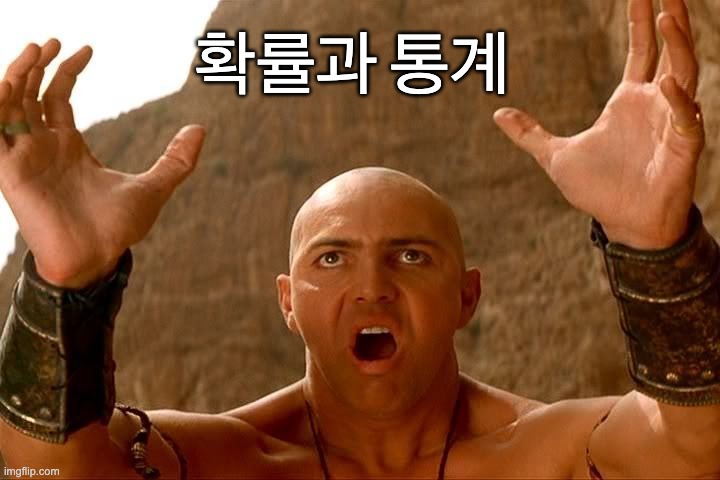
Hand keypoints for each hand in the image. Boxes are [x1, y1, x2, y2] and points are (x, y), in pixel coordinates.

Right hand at [0, 40, 204, 287]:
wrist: (96, 258)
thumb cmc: (119, 229)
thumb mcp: (155, 186)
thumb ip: (177, 160)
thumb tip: (201, 130)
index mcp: (70, 147)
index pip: (58, 98)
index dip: (67, 71)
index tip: (86, 49)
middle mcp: (43, 148)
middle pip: (30, 94)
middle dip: (38, 65)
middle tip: (52, 40)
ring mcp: (24, 159)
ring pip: (8, 105)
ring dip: (16, 75)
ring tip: (35, 49)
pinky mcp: (9, 173)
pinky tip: (9, 83)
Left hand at [494, 0, 703, 248]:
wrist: (622, 222)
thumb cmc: (598, 190)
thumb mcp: (555, 156)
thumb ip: (529, 134)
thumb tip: (497, 114)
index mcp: (628, 100)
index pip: (640, 49)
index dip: (640, 21)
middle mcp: (655, 104)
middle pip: (669, 50)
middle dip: (669, 18)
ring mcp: (672, 123)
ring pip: (684, 74)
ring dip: (679, 46)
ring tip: (668, 15)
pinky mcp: (683, 148)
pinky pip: (686, 120)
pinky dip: (677, 103)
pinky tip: (666, 85)